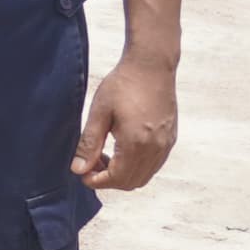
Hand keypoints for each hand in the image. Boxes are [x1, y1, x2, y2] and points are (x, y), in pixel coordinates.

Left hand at [73, 53, 177, 191]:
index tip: (81, 173)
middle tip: (90, 163)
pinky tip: (121, 149)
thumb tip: (78, 170)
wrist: (152, 67)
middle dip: (108, 180)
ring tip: (104, 155)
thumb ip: (89, 144)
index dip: (97, 181)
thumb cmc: (122, 85)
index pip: (117, 179)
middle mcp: (156, 149)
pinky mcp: (171, 140)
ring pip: (144, 176)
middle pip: (131, 182)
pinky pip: (153, 165)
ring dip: (122, 174)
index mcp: (136, 143)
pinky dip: (136, 166)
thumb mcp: (99, 112)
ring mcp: (166, 145)